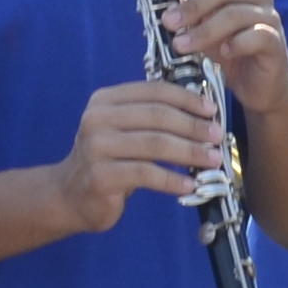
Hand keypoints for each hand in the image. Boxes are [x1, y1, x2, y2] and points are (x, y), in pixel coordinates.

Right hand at [54, 79, 227, 232]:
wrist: (70, 195)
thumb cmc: (108, 161)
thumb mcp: (123, 130)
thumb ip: (151, 118)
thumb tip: (202, 115)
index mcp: (105, 100)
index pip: (153, 91)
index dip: (186, 98)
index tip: (211, 110)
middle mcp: (98, 119)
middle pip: (157, 116)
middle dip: (193, 126)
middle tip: (217, 136)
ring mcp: (97, 147)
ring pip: (155, 144)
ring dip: (189, 152)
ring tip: (212, 160)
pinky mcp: (101, 176)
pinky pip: (147, 174)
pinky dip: (172, 180)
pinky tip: (189, 185)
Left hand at [153, 0, 287, 112]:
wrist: (259, 87)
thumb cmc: (228, 53)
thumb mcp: (201, 30)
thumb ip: (185, 15)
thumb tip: (156, 5)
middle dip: (191, 5)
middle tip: (168, 23)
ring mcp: (269, 16)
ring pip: (235, 13)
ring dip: (204, 30)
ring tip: (182, 46)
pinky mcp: (276, 41)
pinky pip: (256, 36)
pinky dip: (236, 43)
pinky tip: (222, 54)